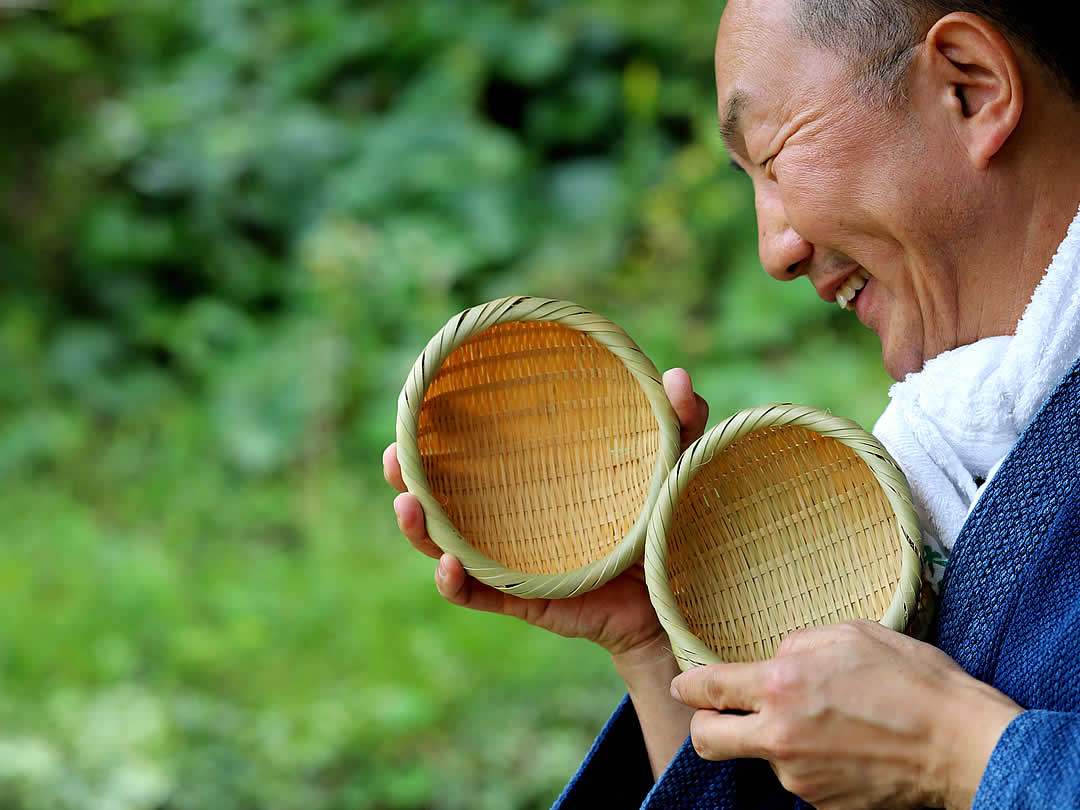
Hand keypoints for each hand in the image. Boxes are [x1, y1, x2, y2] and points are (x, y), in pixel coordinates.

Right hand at [383, 367, 707, 657]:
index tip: (414, 404)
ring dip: (420, 529)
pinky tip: (447, 567)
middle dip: (408, 477)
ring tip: (407, 505)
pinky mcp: (527, 601)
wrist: (679, 600)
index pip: (476, 451)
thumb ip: (679, 424)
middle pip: (444, 495)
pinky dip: (457, 585)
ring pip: (448, 544)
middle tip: (392, 456)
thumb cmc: (666, 526)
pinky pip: (481, 595)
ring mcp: (514, 561)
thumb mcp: (673, 468)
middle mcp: (512, 519)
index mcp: (533, 482)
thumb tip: (679, 376)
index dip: (438, 431)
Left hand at [670, 620, 1021, 809]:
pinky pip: (797, 777)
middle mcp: (779, 736)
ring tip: (823, 721)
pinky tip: (842, 744)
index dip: (689, 686)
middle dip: (704, 724)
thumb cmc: (911, 680)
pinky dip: (807, 761)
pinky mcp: (821, 803)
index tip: (685, 685)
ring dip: (773, 740)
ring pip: (760, 757)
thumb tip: (772, 660)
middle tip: (721, 712)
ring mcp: (799, 776)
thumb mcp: (848, 634)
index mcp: (780, 685)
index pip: (707, 688)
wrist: (961, 744)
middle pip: (707, 739)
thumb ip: (795, 645)